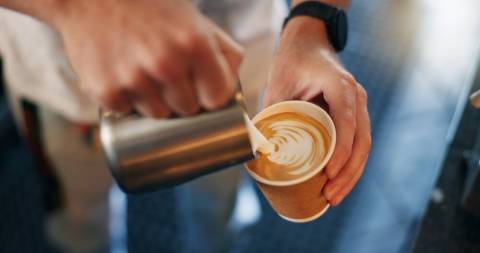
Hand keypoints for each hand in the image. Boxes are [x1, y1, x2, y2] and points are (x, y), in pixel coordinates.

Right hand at [48, 0, 242, 116]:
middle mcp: (167, 64)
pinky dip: (125, 99)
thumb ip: (221, 49)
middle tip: (166, 73)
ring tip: (142, 71)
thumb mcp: (192, 17)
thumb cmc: (148, 5)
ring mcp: (135, 79)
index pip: (217, 98)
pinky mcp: (106, 90)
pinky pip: (127, 111)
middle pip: (188, 109)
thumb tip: (232, 84)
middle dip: (181, 97)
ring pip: (159, 114)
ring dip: (154, 101)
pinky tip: (121, 74)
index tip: (202, 90)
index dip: (210, 95)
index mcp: (195, 44)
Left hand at [264, 17, 370, 205]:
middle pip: (362, 141)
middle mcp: (356, 97)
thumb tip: (258, 152)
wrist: (308, 43)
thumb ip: (271, 115)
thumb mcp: (278, 85)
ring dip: (352, 174)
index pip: (347, 121)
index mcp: (340, 85)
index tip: (329, 174)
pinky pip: (358, 143)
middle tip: (330, 196)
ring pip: (363, 145)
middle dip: (348, 173)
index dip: (341, 151)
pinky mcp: (353, 115)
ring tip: (334, 197)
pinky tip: (339, 182)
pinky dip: (350, 164)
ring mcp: (358, 106)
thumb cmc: (292, 61)